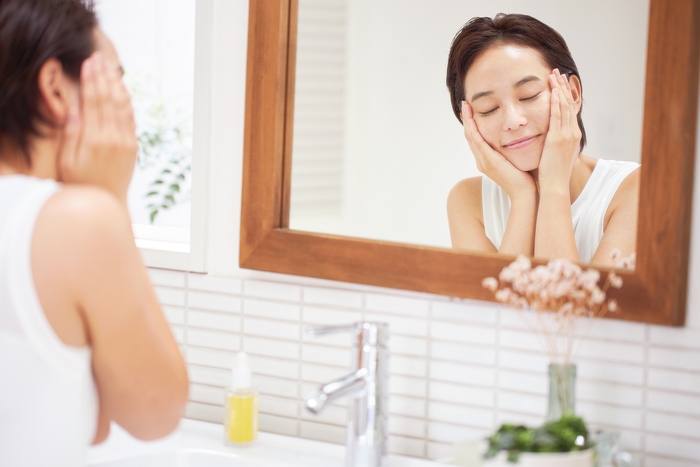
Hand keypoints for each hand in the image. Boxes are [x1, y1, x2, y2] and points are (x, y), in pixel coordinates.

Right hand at [58, 53, 136, 202]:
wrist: (107, 203)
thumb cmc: (82, 184)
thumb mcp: (68, 161)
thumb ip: (71, 135)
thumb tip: (74, 110)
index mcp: (96, 140)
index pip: (94, 102)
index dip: (91, 81)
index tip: (88, 64)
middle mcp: (115, 138)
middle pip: (109, 100)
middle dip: (104, 77)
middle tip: (98, 58)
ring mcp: (127, 142)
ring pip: (123, 107)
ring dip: (116, 85)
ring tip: (110, 68)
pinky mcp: (133, 147)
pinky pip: (131, 119)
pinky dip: (127, 102)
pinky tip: (122, 91)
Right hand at [461, 101, 535, 198]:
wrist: (525, 194)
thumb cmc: (525, 178)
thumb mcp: (515, 160)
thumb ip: (512, 150)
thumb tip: (519, 137)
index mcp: (486, 160)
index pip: (476, 139)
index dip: (472, 124)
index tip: (472, 110)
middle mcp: (481, 161)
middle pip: (470, 136)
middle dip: (467, 119)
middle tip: (464, 104)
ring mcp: (483, 162)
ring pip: (471, 138)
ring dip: (468, 121)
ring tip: (466, 107)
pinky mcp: (489, 162)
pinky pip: (478, 143)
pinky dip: (474, 130)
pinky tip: (472, 120)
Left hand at [536, 69, 581, 194]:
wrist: (554, 187)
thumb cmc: (552, 175)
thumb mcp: (555, 156)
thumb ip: (553, 145)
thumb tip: (548, 141)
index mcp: (571, 137)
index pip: (568, 112)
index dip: (564, 96)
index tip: (559, 84)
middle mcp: (572, 133)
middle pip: (568, 105)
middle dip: (562, 87)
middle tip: (557, 72)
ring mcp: (566, 135)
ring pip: (563, 107)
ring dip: (559, 89)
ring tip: (554, 75)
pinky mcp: (558, 138)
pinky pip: (557, 115)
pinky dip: (556, 101)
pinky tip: (553, 90)